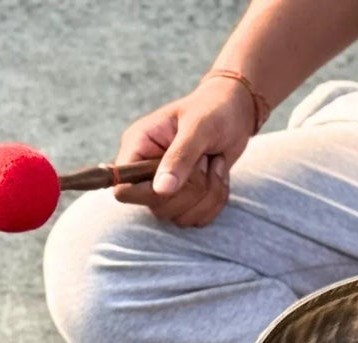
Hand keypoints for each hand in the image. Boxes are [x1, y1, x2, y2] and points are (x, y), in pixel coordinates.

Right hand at [111, 77, 256, 226]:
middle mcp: (147, 171)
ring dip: (208, 194)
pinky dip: (216, 200)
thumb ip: (180, 157)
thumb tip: (161, 190)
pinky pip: (197, 219)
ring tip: (213, 164)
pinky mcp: (185, 198)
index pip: (122, 188)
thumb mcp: (199, 127)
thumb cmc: (214, 110)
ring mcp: (166, 187)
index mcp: (138, 146)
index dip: (147, 193)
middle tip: (203, 160)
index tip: (174, 180)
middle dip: (190, 189)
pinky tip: (218, 174)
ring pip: (180, 217)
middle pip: (156, 208)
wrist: (235, 113)